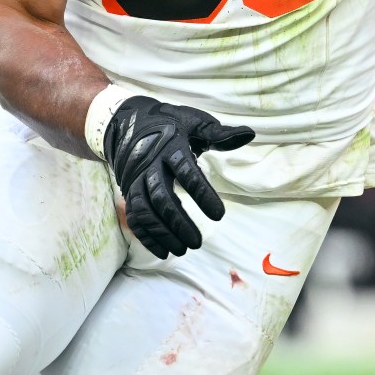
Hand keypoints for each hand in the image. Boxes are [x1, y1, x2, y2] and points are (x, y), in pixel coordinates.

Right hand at [98, 95, 254, 257]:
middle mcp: (149, 165)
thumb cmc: (168, 122)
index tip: (219, 215)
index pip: (186, 172)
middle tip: (198, 242)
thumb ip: (219, 133)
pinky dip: (147, 237)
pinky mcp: (128, 192)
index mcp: (170, 147)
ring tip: (183, 250)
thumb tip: (249, 135)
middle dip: (178, 222)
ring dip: (163, 233)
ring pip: (146, 211)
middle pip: (161, 198)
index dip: (202, 194)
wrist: (125, 121)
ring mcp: (135, 180)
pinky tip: (164, 252)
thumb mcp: (193, 122)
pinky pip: (135, 217)